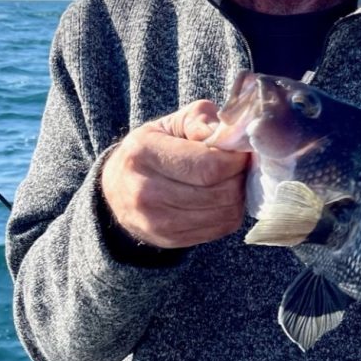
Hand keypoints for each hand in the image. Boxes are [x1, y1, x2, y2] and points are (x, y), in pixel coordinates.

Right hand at [100, 100, 248, 248]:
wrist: (119, 188)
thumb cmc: (154, 147)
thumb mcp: (173, 123)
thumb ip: (202, 121)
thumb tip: (231, 136)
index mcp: (144, 153)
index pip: (209, 166)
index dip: (236, 159)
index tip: (241, 150)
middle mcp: (145, 191)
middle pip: (220, 192)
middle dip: (239, 176)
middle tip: (239, 166)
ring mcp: (156, 221)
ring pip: (225, 213)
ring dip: (238, 195)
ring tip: (231, 180)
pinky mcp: (170, 240)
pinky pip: (221, 230)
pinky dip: (230, 213)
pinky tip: (221, 197)